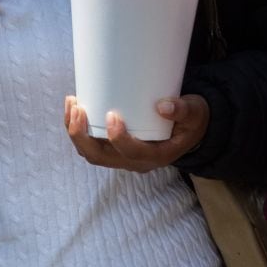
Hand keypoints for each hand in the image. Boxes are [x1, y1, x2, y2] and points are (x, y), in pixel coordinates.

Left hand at [64, 94, 210, 172]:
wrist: (189, 131)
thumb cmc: (191, 120)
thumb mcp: (194, 113)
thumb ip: (183, 110)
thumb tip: (163, 106)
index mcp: (157, 155)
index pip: (132, 153)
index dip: (118, 138)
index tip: (112, 114)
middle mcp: (136, 162)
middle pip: (101, 157)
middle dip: (83, 136)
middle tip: (79, 109)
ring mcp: (123, 158)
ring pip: (92, 154)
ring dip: (76, 133)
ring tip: (72, 105)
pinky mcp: (115, 150)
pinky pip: (91, 146)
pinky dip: (79, 130)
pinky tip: (74, 109)